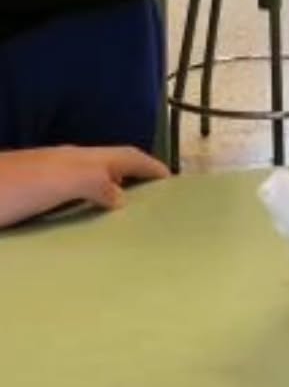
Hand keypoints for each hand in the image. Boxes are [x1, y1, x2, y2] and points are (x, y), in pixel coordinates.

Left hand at [0, 146, 169, 228]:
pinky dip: (86, 212)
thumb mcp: (60, 181)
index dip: (152, 166)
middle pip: (112, 168)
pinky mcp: (32, 200)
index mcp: (81, 158)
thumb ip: (96, 182)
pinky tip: (81, 230)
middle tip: (154, 206)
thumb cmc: (12, 187)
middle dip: (135, 182)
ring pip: (91, 186)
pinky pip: (71, 203)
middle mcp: (68, 165)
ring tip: (124, 222)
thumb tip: (123, 198)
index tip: (173, 183)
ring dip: (110, 198)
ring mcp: (49, 182)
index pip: (128, 156)